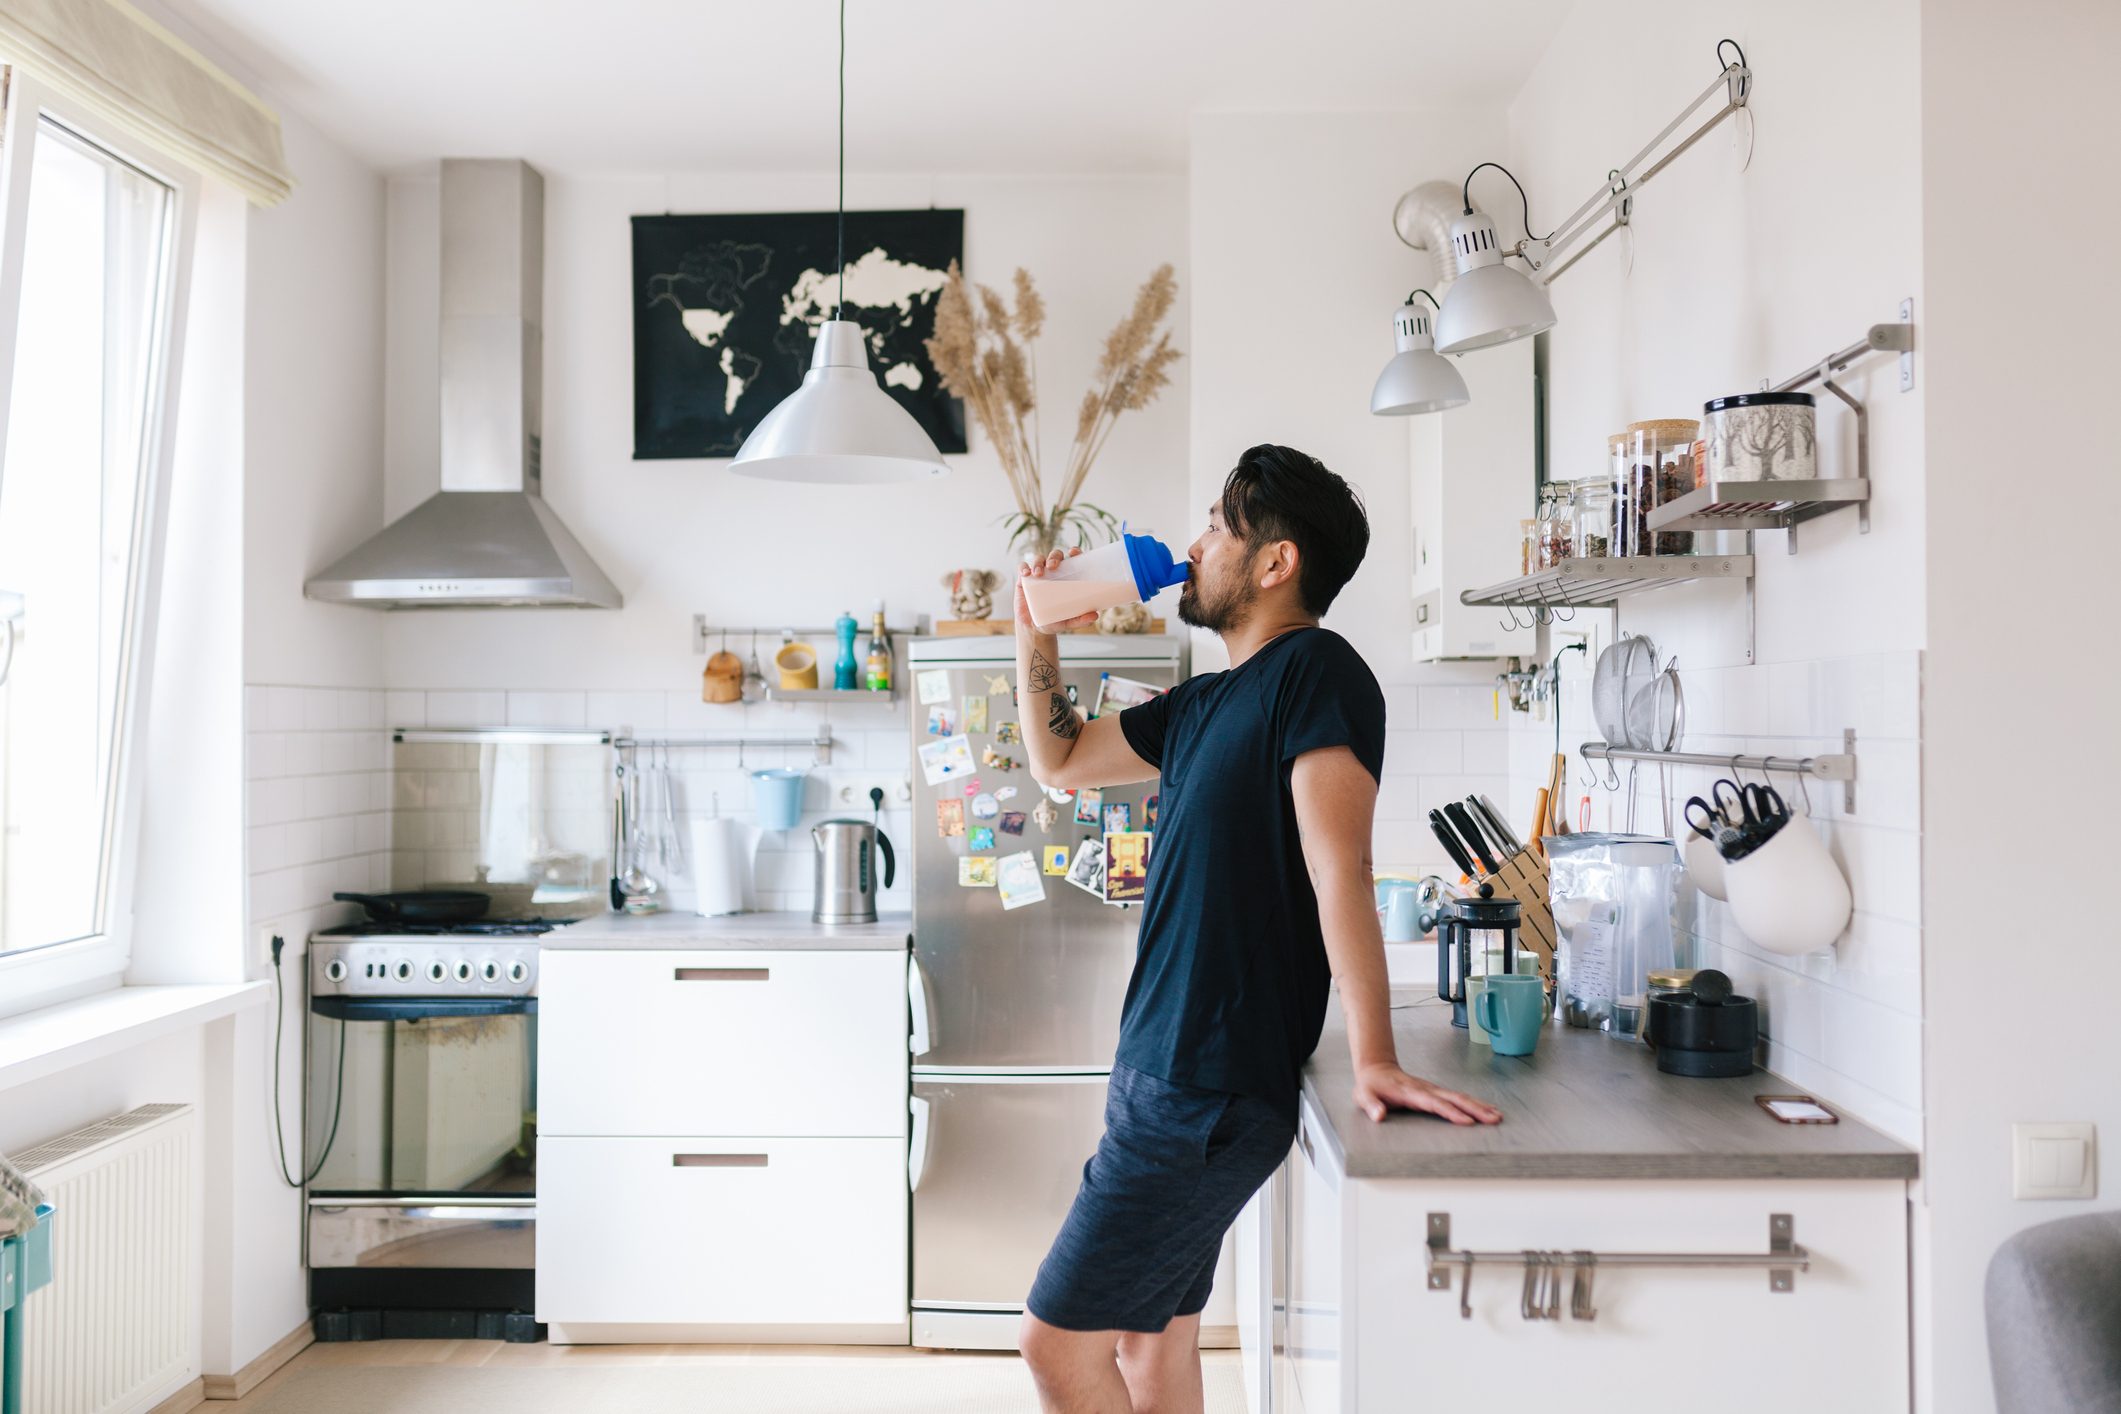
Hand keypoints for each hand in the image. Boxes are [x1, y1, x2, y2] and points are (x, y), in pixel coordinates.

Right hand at [1014, 547, 1099, 631]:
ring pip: (1039, 559)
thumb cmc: (1054, 621)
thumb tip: (1095, 616)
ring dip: (1038, 562)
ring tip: (1038, 573)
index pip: (1072, 559)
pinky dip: (1023, 567)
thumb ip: (1081, 620)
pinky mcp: (1024, 580)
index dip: (1074, 551)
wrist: (1034, 628)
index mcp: (1067, 577)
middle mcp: (1053, 573)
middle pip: (1055, 556)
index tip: (1073, 552)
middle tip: (1053, 566)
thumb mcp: (1069, 621)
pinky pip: (1022, 567)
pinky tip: (1026, 573)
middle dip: (1054, 557)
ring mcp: (1038, 575)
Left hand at [1353, 1062, 1502, 1125]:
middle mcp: (1426, 1089)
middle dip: (1475, 1109)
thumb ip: (1371, 1105)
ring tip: (1497, 1116)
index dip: (1451, 1112)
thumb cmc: (1370, 1085)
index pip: (1434, 1103)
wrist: (1376, 1068)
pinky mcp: (1436, 1092)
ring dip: (1479, 1106)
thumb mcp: (1363, 1095)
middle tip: (1494, 1119)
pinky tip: (1486, 1109)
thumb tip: (1378, 1116)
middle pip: (1454, 1098)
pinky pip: (1457, 1098)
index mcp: (1411, 1092)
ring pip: (1459, 1097)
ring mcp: (1432, 1089)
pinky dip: (1473, 1104)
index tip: (1467, 1122)